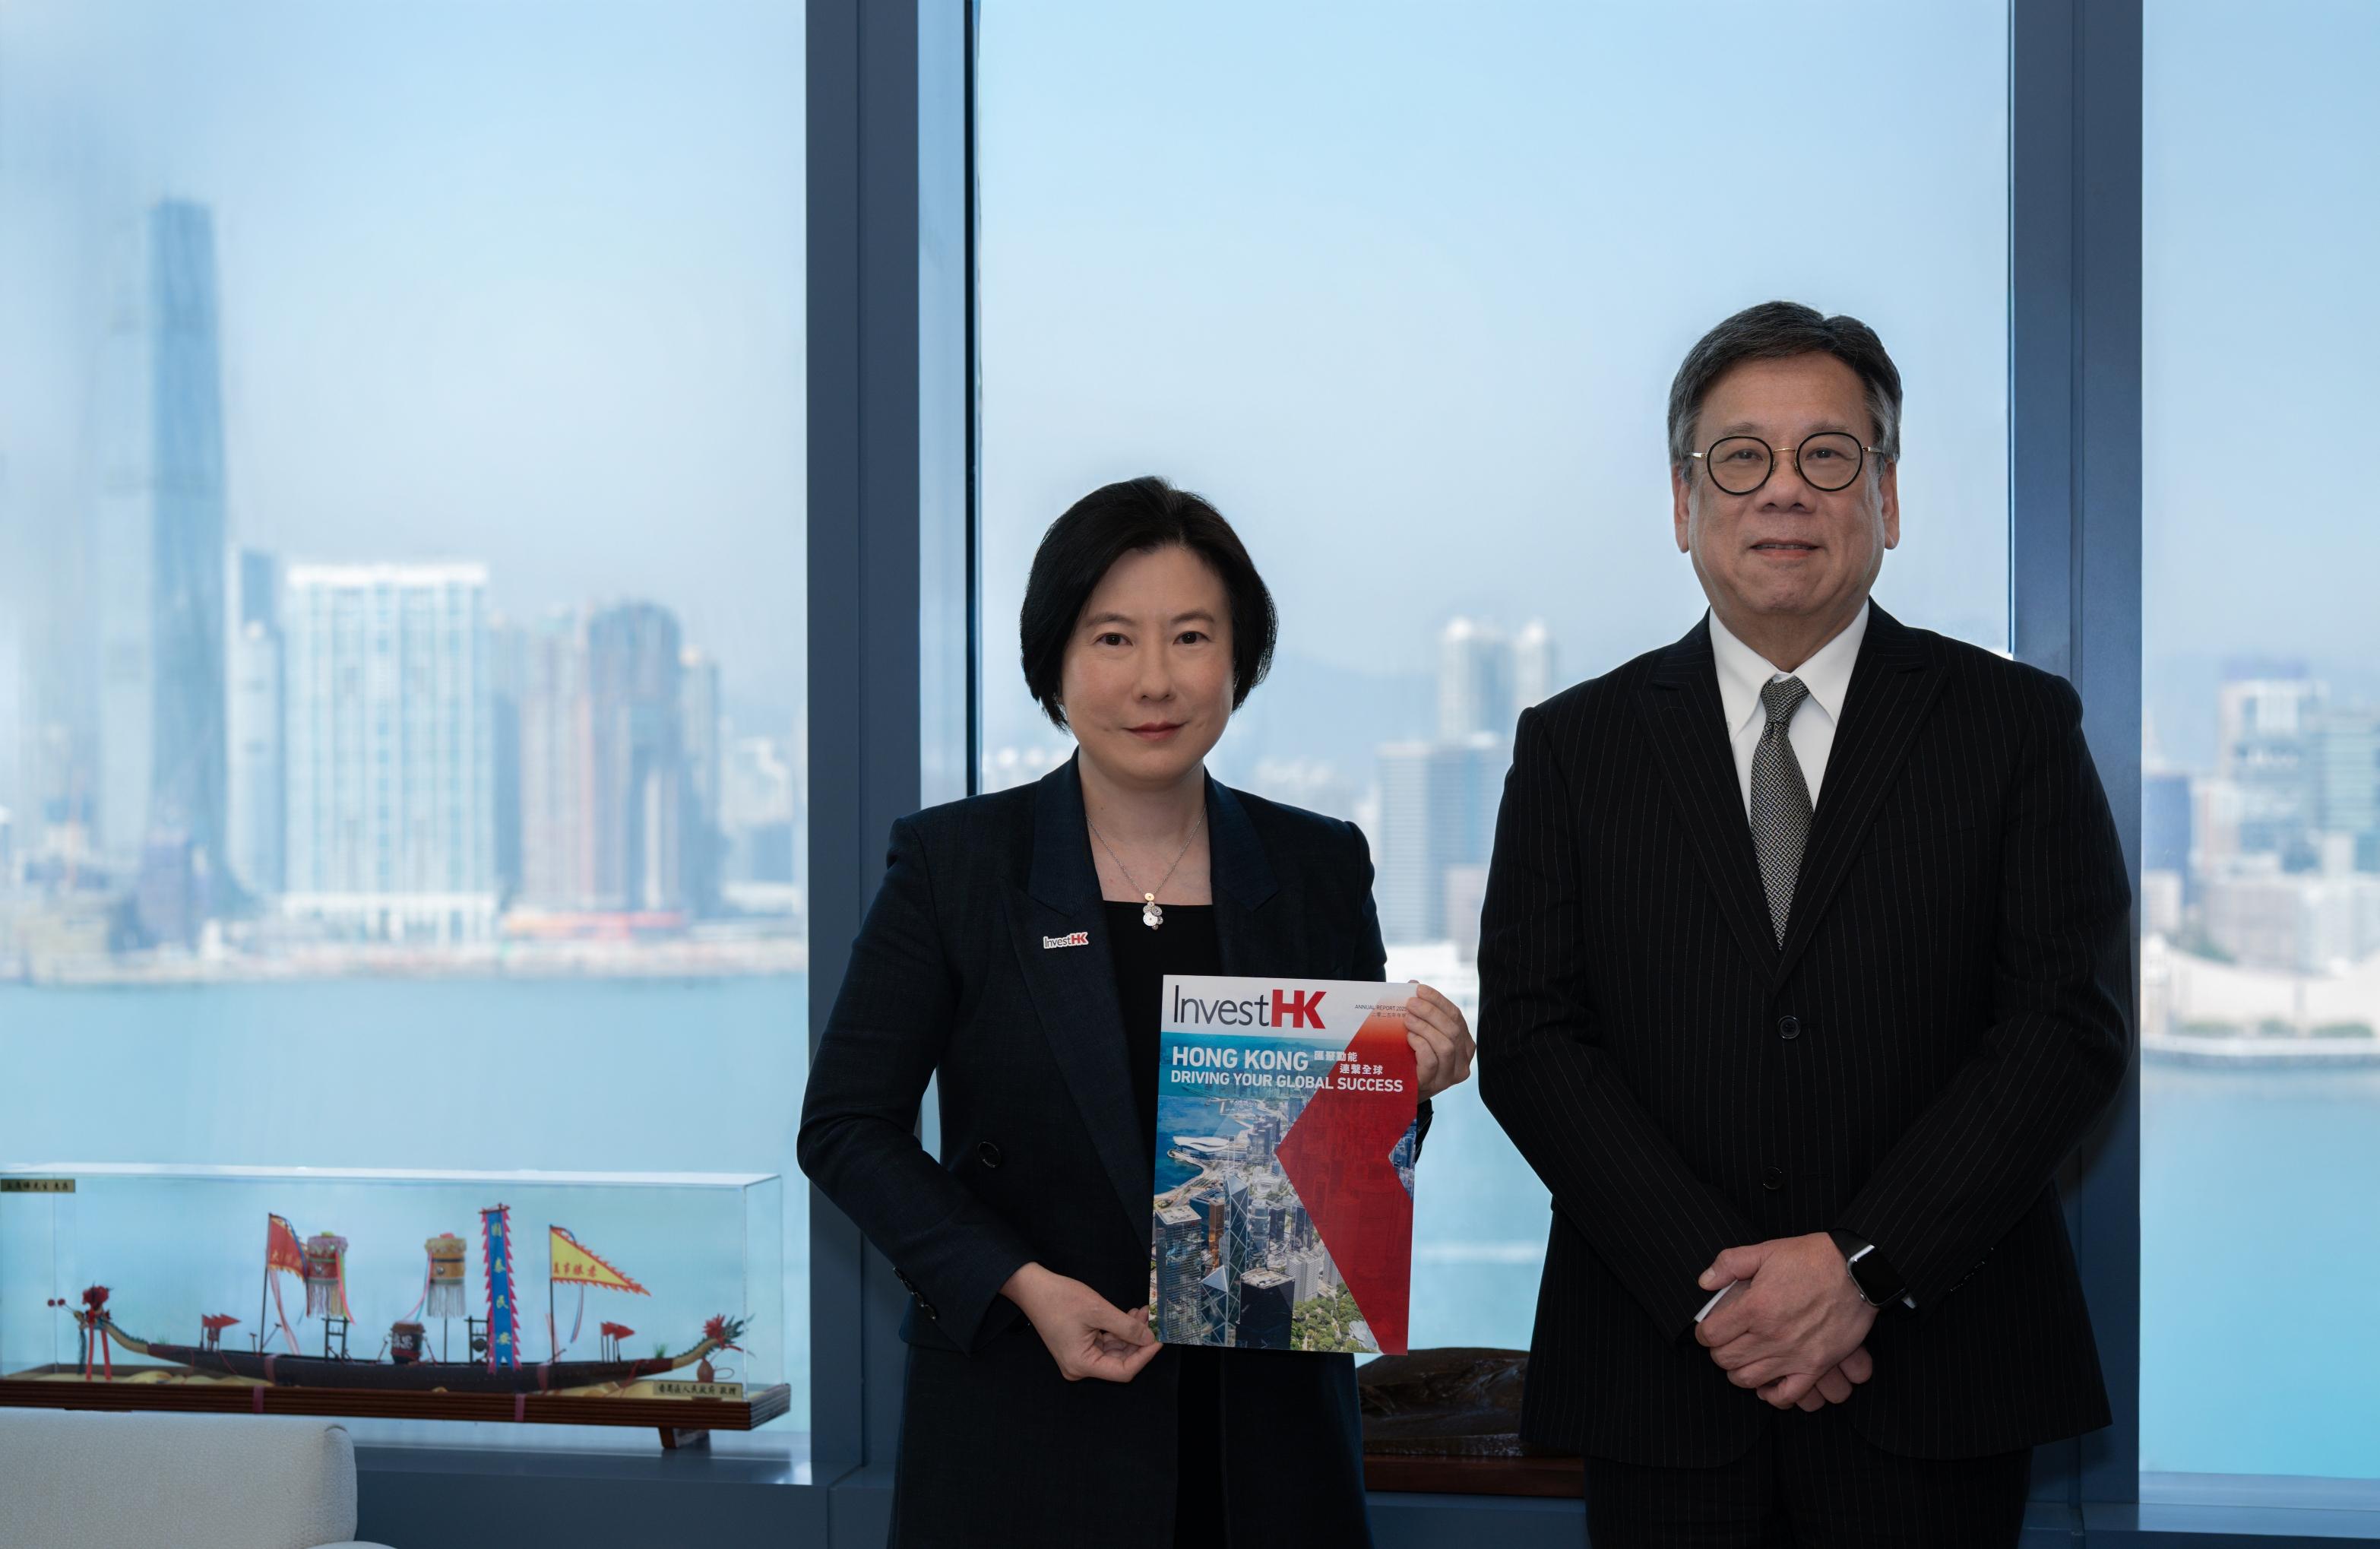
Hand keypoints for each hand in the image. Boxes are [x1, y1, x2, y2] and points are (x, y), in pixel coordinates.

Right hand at [1000, 1263, 1160, 1382]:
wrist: (1033, 1287)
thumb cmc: (1059, 1298)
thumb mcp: (1098, 1311)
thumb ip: (1126, 1327)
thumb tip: (1149, 1338)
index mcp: (1081, 1364)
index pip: (1123, 1371)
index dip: (1144, 1356)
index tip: (1158, 1340)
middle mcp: (1079, 1366)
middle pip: (1119, 1361)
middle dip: (1138, 1341)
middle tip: (1152, 1321)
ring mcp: (1079, 1357)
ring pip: (1114, 1350)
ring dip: (1130, 1333)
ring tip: (1142, 1313)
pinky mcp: (1079, 1346)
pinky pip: (1105, 1343)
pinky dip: (1118, 1330)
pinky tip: (1130, 1315)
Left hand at [1405, 983, 1474, 1099]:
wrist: (1402, 1090)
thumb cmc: (1412, 1057)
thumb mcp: (1420, 1033)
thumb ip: (1421, 1012)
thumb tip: (1414, 985)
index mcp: (1464, 1043)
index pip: (1456, 1016)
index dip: (1438, 1000)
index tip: (1419, 989)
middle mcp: (1463, 1060)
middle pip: (1453, 1029)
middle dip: (1430, 1012)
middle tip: (1411, 1003)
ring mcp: (1450, 1075)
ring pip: (1446, 1045)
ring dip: (1424, 1028)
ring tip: (1407, 1019)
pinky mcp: (1435, 1084)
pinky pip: (1432, 1061)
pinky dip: (1420, 1045)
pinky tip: (1409, 1038)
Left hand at [1693, 1234, 1876, 1406]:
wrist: (1858, 1271)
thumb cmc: (1812, 1259)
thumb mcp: (1766, 1250)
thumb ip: (1730, 1264)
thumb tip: (1704, 1282)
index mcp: (1755, 1308)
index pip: (1711, 1334)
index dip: (1704, 1333)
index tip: (1707, 1330)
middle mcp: (1771, 1336)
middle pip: (1725, 1359)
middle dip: (1718, 1352)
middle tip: (1724, 1343)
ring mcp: (1794, 1355)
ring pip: (1749, 1380)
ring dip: (1738, 1372)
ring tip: (1742, 1359)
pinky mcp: (1816, 1367)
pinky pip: (1787, 1395)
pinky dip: (1772, 1395)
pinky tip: (1766, 1384)